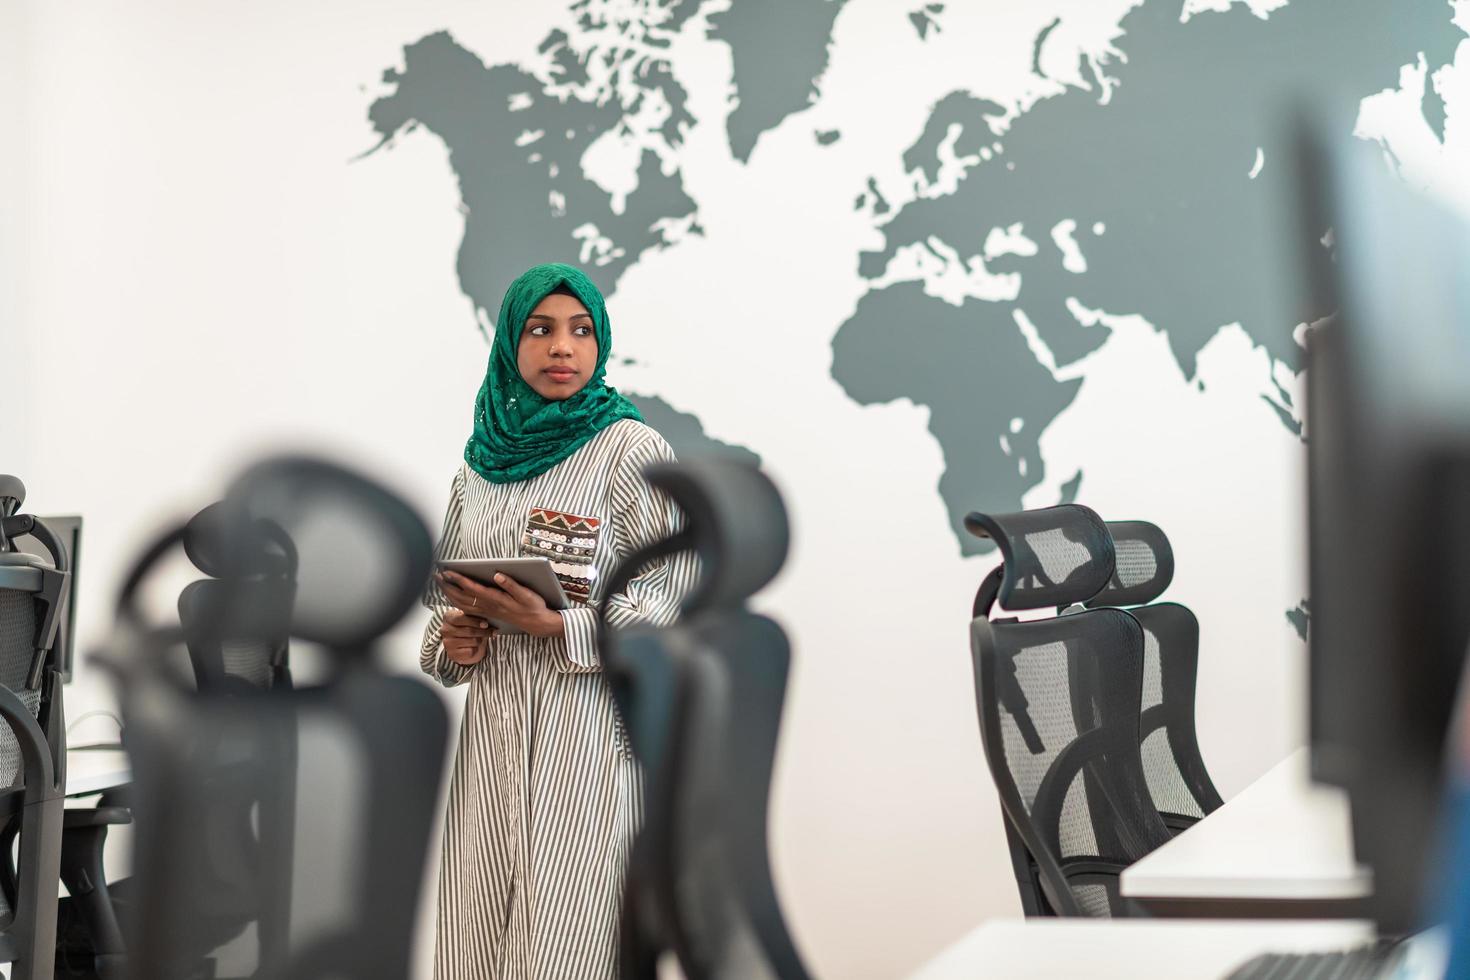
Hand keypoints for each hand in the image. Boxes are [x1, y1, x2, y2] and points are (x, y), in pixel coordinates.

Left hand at [436, 570, 565, 638]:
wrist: (537, 624)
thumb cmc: (533, 606)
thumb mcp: (527, 594)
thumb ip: (511, 585)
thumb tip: (497, 575)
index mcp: (496, 599)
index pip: (472, 588)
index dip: (459, 579)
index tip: (447, 571)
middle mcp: (489, 606)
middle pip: (462, 597)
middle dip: (448, 586)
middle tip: (436, 575)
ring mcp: (487, 611)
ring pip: (462, 604)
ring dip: (449, 594)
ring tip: (441, 584)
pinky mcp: (488, 614)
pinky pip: (467, 609)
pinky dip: (456, 602)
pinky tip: (452, 597)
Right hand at [441, 608, 495, 664]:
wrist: (464, 645)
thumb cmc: (469, 628)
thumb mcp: (472, 619)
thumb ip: (477, 618)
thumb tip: (487, 624)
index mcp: (448, 617)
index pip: (460, 618)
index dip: (475, 621)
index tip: (486, 624)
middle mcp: (445, 630)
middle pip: (468, 630)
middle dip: (482, 632)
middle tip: (491, 632)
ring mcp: (447, 643)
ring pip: (472, 641)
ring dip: (480, 640)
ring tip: (482, 638)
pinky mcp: (452, 654)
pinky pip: (470, 651)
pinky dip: (476, 649)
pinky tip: (476, 647)